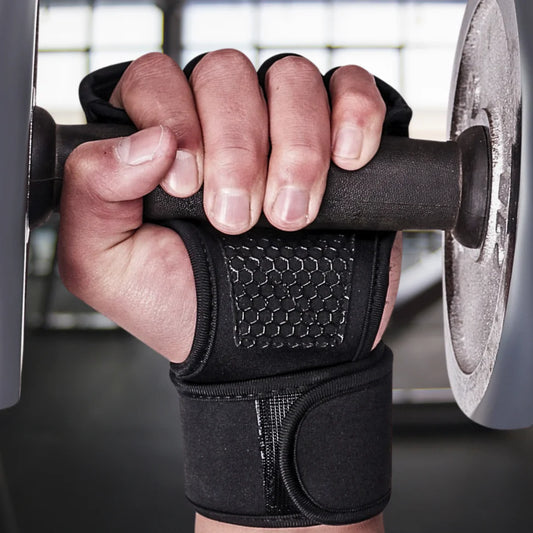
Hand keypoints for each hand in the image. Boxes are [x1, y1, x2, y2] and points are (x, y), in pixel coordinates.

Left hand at [57, 50, 398, 362]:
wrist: (265, 350)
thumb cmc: (186, 306)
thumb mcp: (108, 266)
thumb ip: (92, 196)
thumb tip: (144, 141)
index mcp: (160, 142)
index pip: (157, 80)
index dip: (174, 119)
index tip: (188, 186)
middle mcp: (221, 124)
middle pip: (227, 72)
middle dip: (238, 149)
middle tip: (238, 220)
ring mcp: (283, 128)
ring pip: (292, 78)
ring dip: (296, 147)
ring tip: (290, 215)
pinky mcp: (340, 142)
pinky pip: (353, 89)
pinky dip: (355, 114)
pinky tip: (347, 160)